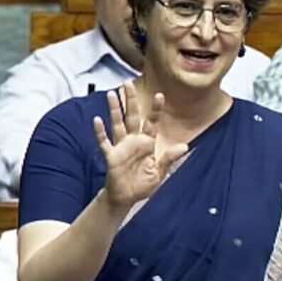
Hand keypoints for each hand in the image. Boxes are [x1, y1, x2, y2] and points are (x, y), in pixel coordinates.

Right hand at [92, 82, 187, 208]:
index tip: (160, 95)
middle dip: (130, 100)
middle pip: (132, 116)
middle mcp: (134, 140)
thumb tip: (185, 147)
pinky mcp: (111, 156)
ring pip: (117, 124)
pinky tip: (97, 120)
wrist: (127, 197)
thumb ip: (169, 158)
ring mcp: (121, 146)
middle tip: (126, 83)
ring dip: (115, 110)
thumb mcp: (160, 171)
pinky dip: (100, 132)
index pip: (153, 122)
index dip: (156, 109)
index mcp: (147, 142)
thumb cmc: (143, 183)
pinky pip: (104, 142)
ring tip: (112, 94)